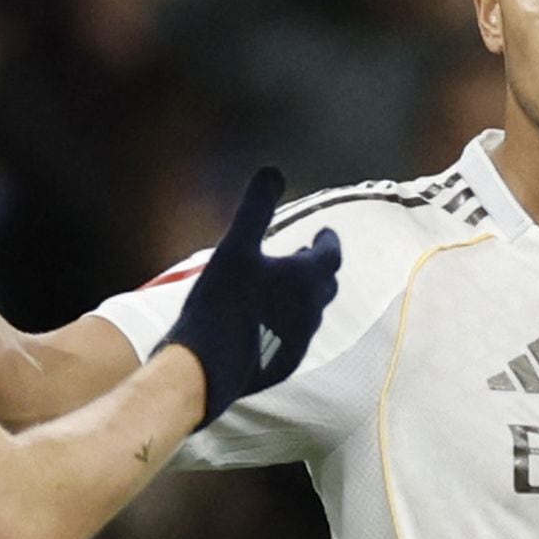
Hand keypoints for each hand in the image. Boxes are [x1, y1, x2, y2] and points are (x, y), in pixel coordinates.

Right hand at [161, 169, 341, 425]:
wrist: (208, 367)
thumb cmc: (222, 302)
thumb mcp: (235, 247)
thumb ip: (256, 208)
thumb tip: (273, 171)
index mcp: (305, 279)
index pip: (330, 254)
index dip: (327, 240)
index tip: (323, 233)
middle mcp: (310, 311)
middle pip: (325, 284)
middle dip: (319, 267)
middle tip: (305, 256)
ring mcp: (299, 341)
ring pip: (311, 313)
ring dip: (303, 296)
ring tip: (285, 289)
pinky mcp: (284, 364)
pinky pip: (294, 338)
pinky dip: (288, 323)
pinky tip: (268, 323)